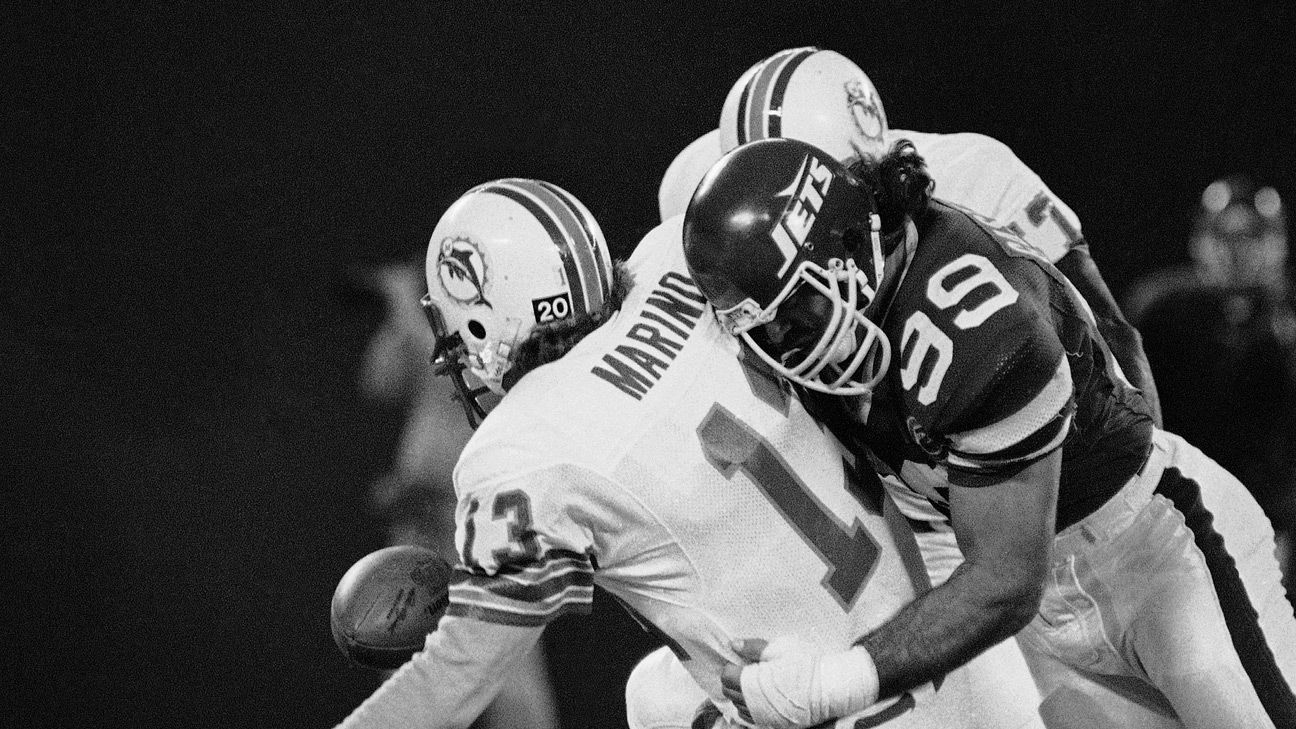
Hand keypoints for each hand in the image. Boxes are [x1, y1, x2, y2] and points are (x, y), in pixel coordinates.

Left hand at [720, 636, 877, 728]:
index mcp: (752, 683)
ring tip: (754, 683)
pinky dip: (751, 708)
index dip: (731, 666)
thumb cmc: (807, 664)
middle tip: (746, 669)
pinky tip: (761, 698)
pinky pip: (752, 719)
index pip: (727, 677)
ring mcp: (763, 717)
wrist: (830, 687)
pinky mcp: (774, 724)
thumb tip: (734, 645)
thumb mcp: (780, 648)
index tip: (740, 660)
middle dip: (733, 680)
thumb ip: (754, 647)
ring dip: (741, 695)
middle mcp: (753, 704)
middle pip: (729, 693)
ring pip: (739, 707)